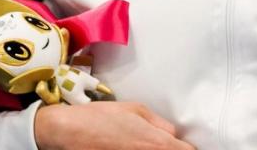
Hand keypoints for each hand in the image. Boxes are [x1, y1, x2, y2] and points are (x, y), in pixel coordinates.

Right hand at [35, 102, 195, 149]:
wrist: (70, 132)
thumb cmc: (102, 118)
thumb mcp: (137, 110)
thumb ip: (161, 124)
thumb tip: (175, 135)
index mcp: (158, 144)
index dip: (186, 148)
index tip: (183, 145)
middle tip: (162, 143)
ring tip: (139, 144)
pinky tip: (129, 148)